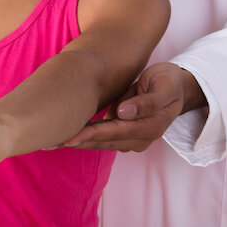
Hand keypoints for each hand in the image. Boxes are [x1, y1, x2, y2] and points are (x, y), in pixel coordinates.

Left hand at [61, 62, 205, 151]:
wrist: (176, 87)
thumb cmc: (168, 83)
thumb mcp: (163, 87)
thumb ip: (146, 102)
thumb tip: (124, 113)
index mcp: (151, 127)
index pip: (114, 132)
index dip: (90, 135)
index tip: (69, 137)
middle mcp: (141, 138)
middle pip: (104, 141)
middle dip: (78, 142)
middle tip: (50, 142)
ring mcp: (133, 139)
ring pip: (101, 143)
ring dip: (78, 143)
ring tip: (52, 142)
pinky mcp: (125, 135)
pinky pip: (102, 138)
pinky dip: (84, 138)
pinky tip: (66, 136)